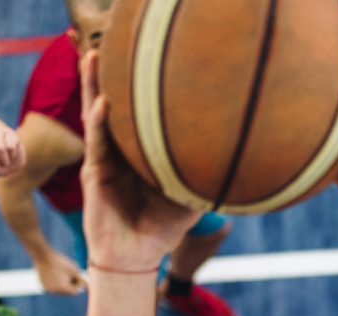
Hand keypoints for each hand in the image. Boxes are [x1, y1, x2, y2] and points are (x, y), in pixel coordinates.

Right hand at [37, 250, 87, 294]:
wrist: (43, 256)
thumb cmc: (60, 261)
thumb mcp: (73, 269)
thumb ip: (79, 279)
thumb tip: (85, 286)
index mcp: (63, 287)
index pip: (74, 292)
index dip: (77, 285)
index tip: (77, 277)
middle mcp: (54, 291)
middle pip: (66, 292)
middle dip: (70, 286)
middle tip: (70, 276)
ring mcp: (47, 289)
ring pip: (58, 290)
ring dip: (62, 285)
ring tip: (62, 274)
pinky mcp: (42, 285)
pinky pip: (51, 287)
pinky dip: (54, 283)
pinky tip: (54, 274)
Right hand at [79, 51, 199, 271]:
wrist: (136, 256)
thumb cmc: (163, 227)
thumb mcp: (192, 194)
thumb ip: (209, 174)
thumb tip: (245, 157)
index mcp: (141, 148)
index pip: (139, 108)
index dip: (138, 81)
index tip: (148, 50)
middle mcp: (120, 147)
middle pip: (113, 99)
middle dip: (111, 70)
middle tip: (112, 37)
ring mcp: (104, 158)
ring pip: (97, 114)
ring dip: (94, 85)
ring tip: (93, 56)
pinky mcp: (94, 174)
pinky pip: (97, 144)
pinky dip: (99, 123)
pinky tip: (103, 103)